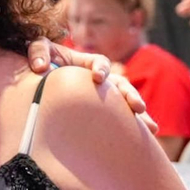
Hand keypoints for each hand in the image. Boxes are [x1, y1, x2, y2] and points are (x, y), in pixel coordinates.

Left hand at [26, 38, 158, 134]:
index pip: (100, 63)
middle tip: (137, 107)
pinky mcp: (103, 112)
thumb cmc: (42, 61)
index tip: (98, 78)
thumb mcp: (39, 50)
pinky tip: (147, 139)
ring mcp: (104, 96)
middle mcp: (101, 80)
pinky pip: (121, 119)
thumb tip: (40, 67)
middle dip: (129, 95)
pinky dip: (134, 127)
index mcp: (88, 64)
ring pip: (126, 104)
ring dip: (139, 115)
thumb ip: (38, 53)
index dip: (101, 68)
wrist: (40, 80)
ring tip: (151, 128)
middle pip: (121, 85)